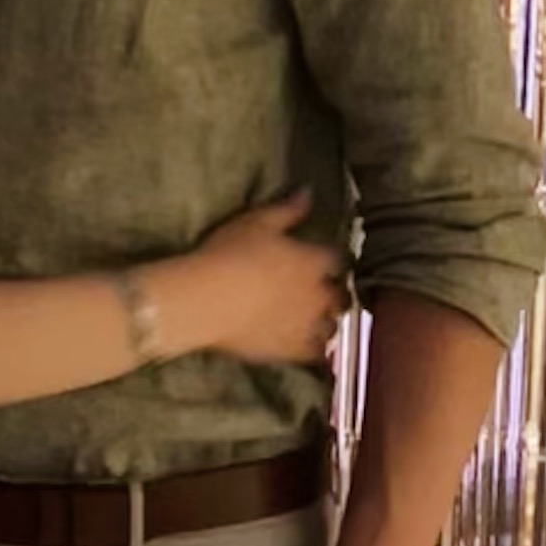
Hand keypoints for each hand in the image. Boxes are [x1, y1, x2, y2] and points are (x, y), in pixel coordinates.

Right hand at [178, 191, 347, 367]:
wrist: (205, 301)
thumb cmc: (228, 254)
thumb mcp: (256, 222)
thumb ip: (287, 209)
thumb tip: (309, 191)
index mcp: (314, 260)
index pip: (338, 258)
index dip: (332, 260)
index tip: (325, 261)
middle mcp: (319, 293)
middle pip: (340, 295)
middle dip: (334, 293)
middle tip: (322, 292)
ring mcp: (307, 324)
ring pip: (332, 326)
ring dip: (326, 321)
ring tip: (314, 320)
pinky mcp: (292, 350)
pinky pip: (315, 354)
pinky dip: (315, 350)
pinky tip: (308, 348)